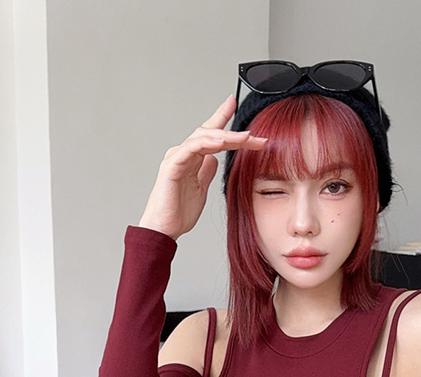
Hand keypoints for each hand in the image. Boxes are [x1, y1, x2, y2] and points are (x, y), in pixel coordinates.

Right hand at [137, 94, 267, 239]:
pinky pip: (191, 148)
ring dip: (226, 136)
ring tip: (245, 138)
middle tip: (256, 136)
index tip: (233, 102)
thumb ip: (206, 171)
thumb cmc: (178, 212)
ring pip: (203, 137)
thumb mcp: (200, 189)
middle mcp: (184, 154)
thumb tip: (215, 159)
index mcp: (192, 158)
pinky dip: (206, 143)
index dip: (221, 117)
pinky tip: (221, 143)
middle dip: (235, 133)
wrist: (164, 229)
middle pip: (211, 134)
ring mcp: (177, 158)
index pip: (209, 133)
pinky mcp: (172, 166)